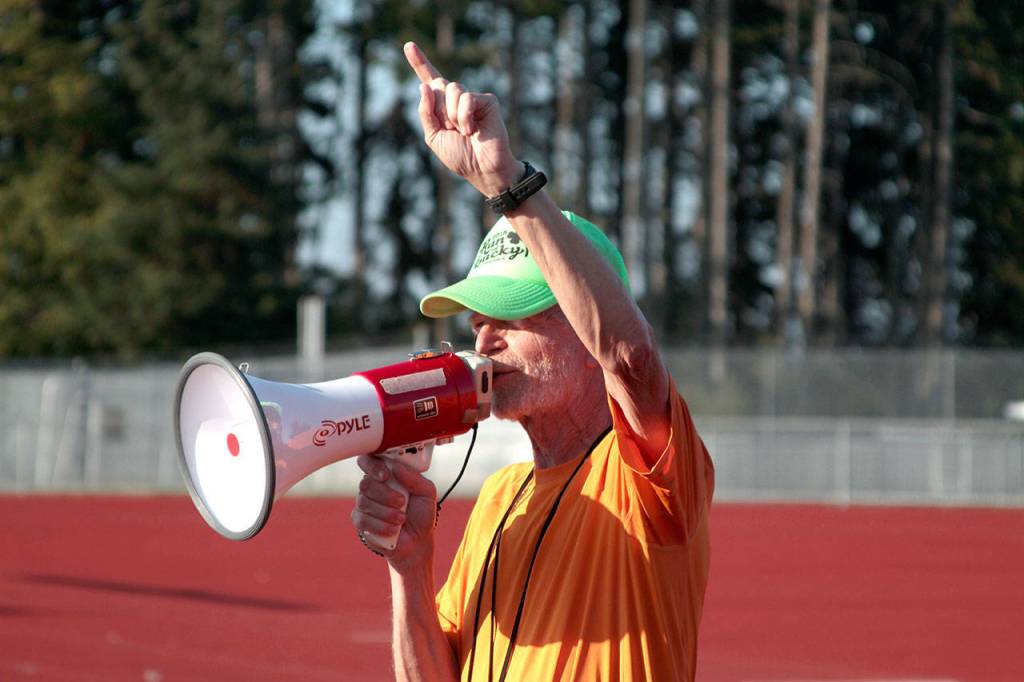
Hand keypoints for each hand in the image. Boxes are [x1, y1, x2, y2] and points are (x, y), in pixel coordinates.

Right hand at [351, 455, 437, 571]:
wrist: (418, 541)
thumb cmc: (421, 514)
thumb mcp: (427, 493)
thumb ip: (414, 478)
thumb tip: (396, 467)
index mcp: (388, 475)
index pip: (369, 460)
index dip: (373, 466)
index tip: (386, 476)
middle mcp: (373, 487)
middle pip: (366, 482)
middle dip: (385, 494)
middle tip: (402, 502)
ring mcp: (364, 504)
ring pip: (364, 502)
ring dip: (387, 512)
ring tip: (401, 519)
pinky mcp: (360, 521)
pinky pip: (363, 519)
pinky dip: (381, 526)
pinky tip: (393, 529)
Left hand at [403, 41, 521, 196]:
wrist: (481, 169)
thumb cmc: (460, 156)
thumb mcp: (433, 136)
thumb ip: (426, 112)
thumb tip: (424, 85)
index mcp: (442, 106)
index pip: (429, 81)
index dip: (419, 63)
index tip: (408, 45)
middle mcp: (456, 98)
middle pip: (437, 85)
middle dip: (439, 109)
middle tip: (451, 129)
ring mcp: (472, 98)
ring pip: (452, 89)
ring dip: (452, 115)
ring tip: (463, 131)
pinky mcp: (487, 101)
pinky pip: (467, 98)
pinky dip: (465, 116)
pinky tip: (472, 130)